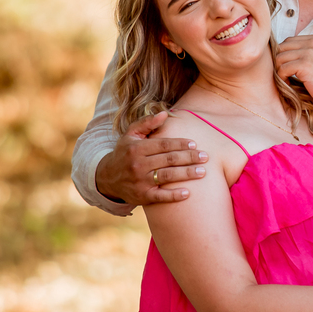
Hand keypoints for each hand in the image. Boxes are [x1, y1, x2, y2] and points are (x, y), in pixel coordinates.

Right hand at [94, 111, 208, 205]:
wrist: (107, 177)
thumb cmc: (125, 152)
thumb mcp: (131, 135)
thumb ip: (147, 123)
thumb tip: (165, 114)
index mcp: (137, 148)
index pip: (163, 144)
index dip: (180, 144)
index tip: (194, 144)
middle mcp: (138, 165)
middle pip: (169, 160)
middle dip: (189, 158)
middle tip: (205, 157)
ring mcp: (140, 182)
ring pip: (167, 176)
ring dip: (187, 174)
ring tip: (202, 172)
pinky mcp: (142, 197)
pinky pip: (160, 197)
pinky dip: (174, 196)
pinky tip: (187, 193)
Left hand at [275, 34, 312, 121]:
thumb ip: (304, 51)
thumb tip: (279, 52)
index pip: (288, 41)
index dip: (285, 55)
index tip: (289, 68)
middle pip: (282, 48)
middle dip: (280, 62)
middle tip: (285, 75)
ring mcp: (309, 52)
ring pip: (279, 58)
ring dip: (280, 71)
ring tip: (287, 79)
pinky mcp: (305, 64)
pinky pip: (282, 69)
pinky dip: (282, 78)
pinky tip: (290, 84)